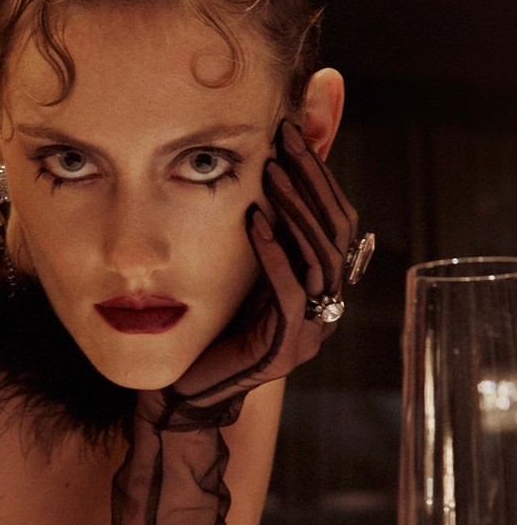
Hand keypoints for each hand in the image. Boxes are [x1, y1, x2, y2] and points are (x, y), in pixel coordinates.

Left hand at [142, 119, 367, 427]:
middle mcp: (323, 310)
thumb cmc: (209, 329)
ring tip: (271, 171)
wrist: (187, 394)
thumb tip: (267, 167)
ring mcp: (307, 333)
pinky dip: (273, 252)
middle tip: (286, 138)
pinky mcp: (282, 350)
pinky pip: (289, 293)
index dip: (320, 175)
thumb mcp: (239, 269)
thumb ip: (261, 228)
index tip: (294, 130)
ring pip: (320, 260)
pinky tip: (254, 220)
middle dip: (313, 180)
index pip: (337, 222)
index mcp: (319, 289)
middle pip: (337, 234)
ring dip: (295, 209)